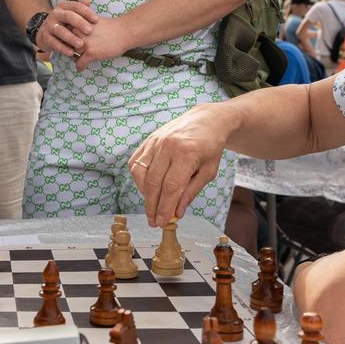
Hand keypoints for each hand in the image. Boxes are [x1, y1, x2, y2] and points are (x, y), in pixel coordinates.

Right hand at [35, 0, 98, 56]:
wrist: (45, 33)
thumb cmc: (64, 24)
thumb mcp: (71, 15)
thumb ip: (80, 9)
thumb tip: (88, 1)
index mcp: (63, 6)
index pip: (76, 6)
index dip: (86, 12)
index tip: (96, 20)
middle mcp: (55, 14)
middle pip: (68, 16)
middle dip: (79, 23)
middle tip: (89, 31)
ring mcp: (49, 25)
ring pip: (60, 30)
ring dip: (71, 38)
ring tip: (81, 44)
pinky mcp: (45, 37)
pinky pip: (54, 43)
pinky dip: (63, 48)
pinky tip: (71, 53)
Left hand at [71, 14, 130, 70]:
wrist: (124, 31)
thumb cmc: (110, 26)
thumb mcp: (92, 21)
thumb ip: (82, 26)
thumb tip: (73, 33)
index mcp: (79, 23)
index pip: (65, 32)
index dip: (67, 39)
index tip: (69, 44)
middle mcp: (79, 32)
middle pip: (68, 43)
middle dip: (70, 48)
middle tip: (74, 53)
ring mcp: (84, 42)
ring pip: (73, 53)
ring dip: (75, 57)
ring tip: (79, 60)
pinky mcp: (91, 52)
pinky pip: (80, 62)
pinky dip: (80, 67)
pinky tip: (80, 69)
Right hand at [127, 104, 233, 227]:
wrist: (205, 121)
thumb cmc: (209, 148)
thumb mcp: (208, 172)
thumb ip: (190, 192)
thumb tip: (176, 212)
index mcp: (187, 153)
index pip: (171, 187)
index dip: (165, 207)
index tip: (162, 222)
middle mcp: (168, 146)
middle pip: (153, 183)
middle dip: (152, 206)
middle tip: (154, 221)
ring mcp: (155, 141)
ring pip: (141, 173)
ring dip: (144, 194)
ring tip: (152, 205)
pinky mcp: (148, 140)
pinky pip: (135, 163)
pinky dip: (138, 179)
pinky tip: (147, 188)